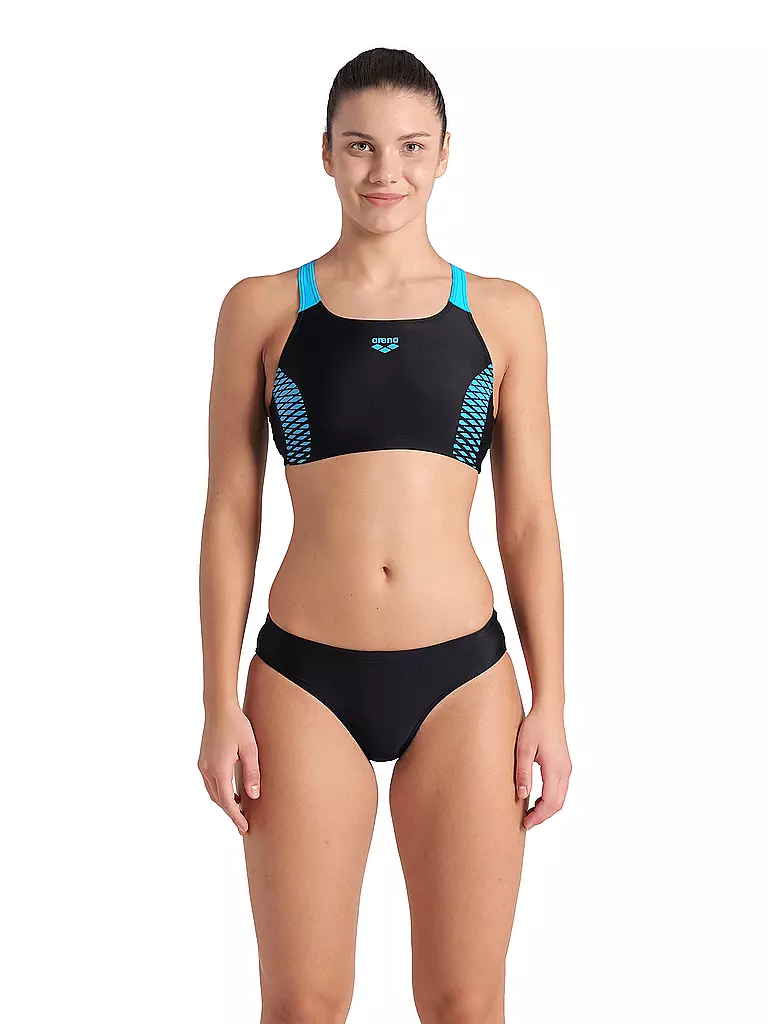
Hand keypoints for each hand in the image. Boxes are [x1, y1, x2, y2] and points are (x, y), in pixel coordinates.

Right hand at [198, 704, 260, 834]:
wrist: (219, 708)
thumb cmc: (237, 725)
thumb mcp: (250, 749)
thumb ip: (252, 773)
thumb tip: (254, 795)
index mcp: (219, 768)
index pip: (227, 801)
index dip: (235, 816)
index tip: (244, 828)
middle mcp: (207, 769)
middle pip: (218, 800)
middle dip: (230, 813)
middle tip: (243, 825)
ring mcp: (202, 765)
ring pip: (212, 792)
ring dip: (224, 803)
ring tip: (239, 810)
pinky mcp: (202, 760)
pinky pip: (209, 783)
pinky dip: (219, 792)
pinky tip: (230, 791)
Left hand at [515, 704, 571, 829]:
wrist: (549, 710)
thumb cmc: (535, 726)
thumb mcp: (523, 749)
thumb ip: (523, 772)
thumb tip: (523, 795)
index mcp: (555, 769)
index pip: (549, 802)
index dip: (539, 816)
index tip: (527, 824)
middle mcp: (565, 771)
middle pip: (557, 803)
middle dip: (543, 816)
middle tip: (527, 822)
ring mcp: (566, 768)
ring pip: (560, 797)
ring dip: (547, 808)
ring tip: (530, 813)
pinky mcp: (564, 764)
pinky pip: (560, 788)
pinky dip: (551, 799)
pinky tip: (537, 798)